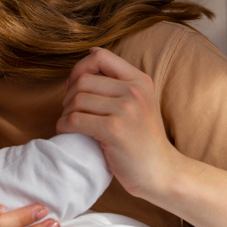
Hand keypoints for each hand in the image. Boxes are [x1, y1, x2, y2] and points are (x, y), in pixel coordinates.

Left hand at [57, 47, 176, 198]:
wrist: (161, 173)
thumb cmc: (142, 141)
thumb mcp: (139, 103)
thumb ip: (118, 82)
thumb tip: (89, 53)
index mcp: (140, 80)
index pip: (100, 56)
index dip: (80, 68)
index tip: (74, 87)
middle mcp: (134, 91)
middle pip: (83, 80)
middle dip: (68, 95)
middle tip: (70, 112)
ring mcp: (126, 110)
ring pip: (76, 100)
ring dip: (65, 113)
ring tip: (71, 124)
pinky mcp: (114, 130)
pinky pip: (75, 120)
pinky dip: (64, 126)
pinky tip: (69, 133)